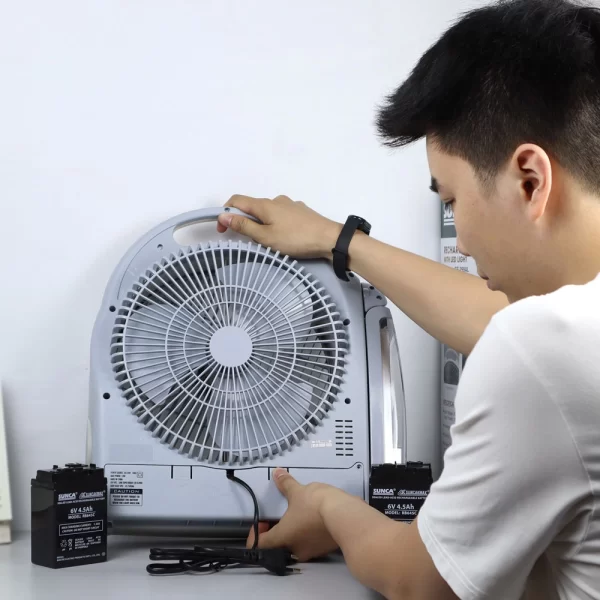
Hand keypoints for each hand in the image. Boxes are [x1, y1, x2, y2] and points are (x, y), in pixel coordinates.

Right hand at [217, 195, 341, 258]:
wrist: (329, 239)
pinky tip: (285, 237)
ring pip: (268, 212)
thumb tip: (223, 216)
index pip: (237, 200)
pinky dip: (275, 224)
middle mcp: (276, 200)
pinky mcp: (301, 212)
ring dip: (261, 223)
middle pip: (252, 206)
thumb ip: (244, 226)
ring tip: (269, 242)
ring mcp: (290, 205)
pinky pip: (281, 215)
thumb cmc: (296, 239)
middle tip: (249, 241)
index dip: (225, 213)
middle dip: (244, 221)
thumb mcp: (265, 237)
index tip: (222, 230)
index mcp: (264, 205)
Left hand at [247, 468, 339, 561]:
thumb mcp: (297, 491)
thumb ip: (285, 484)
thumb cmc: (315, 505)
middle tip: (281, 514)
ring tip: (300, 512)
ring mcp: (312, 551)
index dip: (256, 533)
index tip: (262, 521)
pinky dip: (309, 532)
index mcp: (283, 538)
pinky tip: (315, 517)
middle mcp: (295, 549)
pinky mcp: (325, 548)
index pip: (260, 543)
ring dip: (295, 530)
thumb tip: (277, 473)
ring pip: (296, 543)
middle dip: (278, 529)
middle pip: (278, 544)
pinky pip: (312, 541)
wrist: (344, 515)